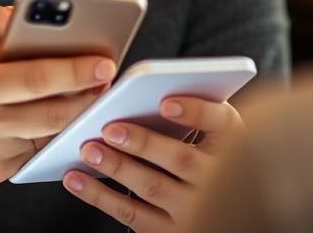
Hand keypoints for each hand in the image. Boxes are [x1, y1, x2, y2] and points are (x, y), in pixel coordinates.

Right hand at [0, 5, 115, 202]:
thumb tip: (21, 9)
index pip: (36, 76)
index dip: (74, 70)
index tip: (103, 61)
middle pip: (51, 110)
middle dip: (88, 94)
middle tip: (108, 78)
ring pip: (49, 132)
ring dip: (78, 114)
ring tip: (96, 94)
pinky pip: (37, 151)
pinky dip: (56, 134)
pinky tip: (69, 118)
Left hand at [62, 96, 244, 231]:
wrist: (225, 212)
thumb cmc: (215, 165)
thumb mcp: (222, 141)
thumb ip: (198, 118)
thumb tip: (148, 94)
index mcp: (236, 146)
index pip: (224, 123)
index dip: (196, 112)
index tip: (165, 102)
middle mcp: (219, 181)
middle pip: (181, 159)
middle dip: (143, 143)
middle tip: (109, 127)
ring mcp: (195, 209)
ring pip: (151, 186)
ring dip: (116, 167)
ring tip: (88, 149)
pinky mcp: (171, 231)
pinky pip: (131, 213)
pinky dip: (99, 196)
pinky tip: (76, 179)